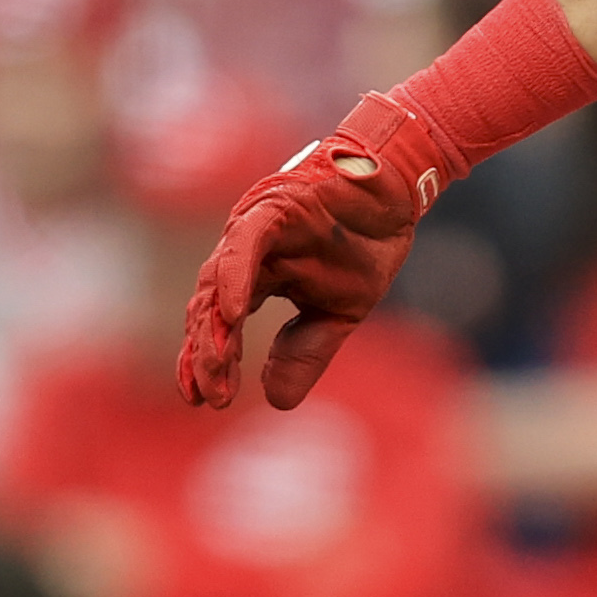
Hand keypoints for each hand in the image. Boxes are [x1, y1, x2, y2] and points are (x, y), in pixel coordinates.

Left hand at [176, 88, 446, 411]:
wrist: (395, 194)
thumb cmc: (364, 245)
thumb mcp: (337, 315)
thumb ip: (304, 354)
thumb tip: (276, 402)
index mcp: (257, 277)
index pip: (221, 325)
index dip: (210, 361)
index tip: (202, 400)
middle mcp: (244, 254)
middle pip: (210, 308)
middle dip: (205, 354)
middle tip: (205, 396)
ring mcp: (254, 230)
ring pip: (220, 280)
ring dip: (215, 326)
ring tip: (215, 366)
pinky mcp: (272, 209)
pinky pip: (246, 245)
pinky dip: (236, 278)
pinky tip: (233, 314)